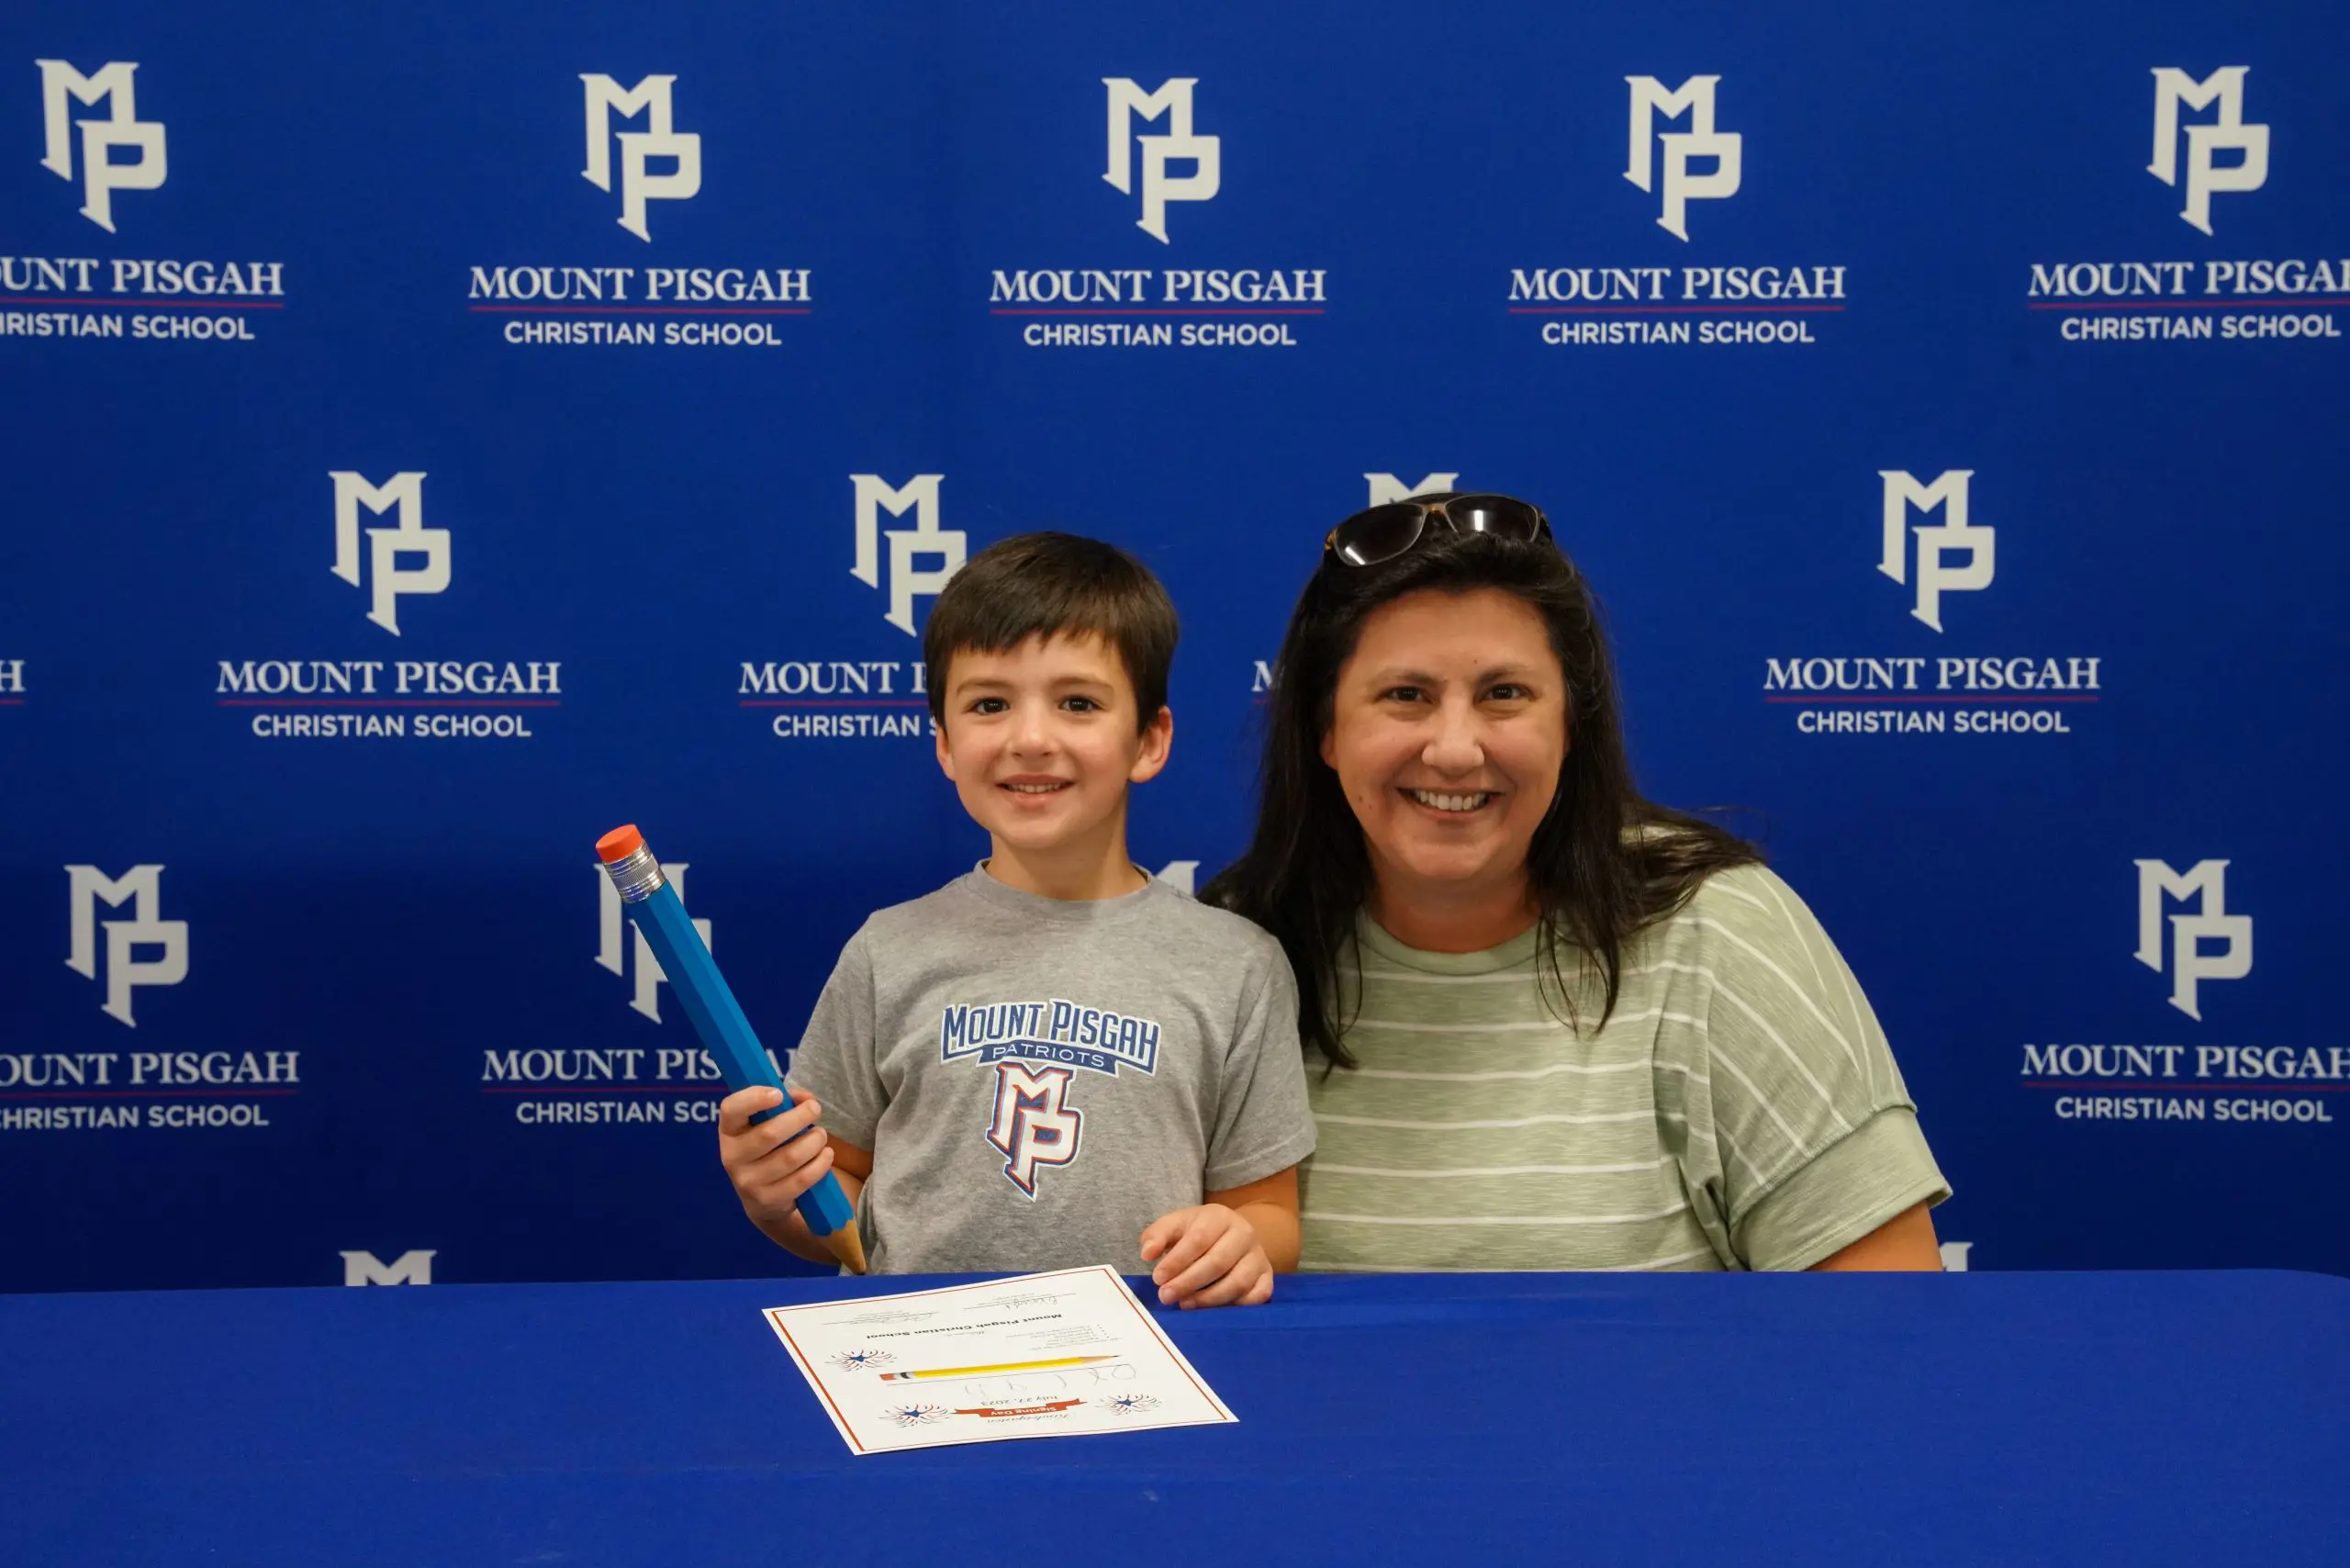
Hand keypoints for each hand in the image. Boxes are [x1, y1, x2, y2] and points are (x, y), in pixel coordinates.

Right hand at [717, 1086, 834, 1235]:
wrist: (761, 1199)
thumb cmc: (767, 1149)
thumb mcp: (766, 1125)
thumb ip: (784, 1104)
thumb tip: (805, 1099)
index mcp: (729, 1131)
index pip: (731, 1109)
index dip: (754, 1098)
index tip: (779, 1094)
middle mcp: (733, 1157)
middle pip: (769, 1134)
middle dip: (800, 1118)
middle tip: (815, 1110)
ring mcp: (748, 1182)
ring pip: (790, 1157)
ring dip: (814, 1141)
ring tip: (820, 1136)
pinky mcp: (768, 1200)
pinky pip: (801, 1179)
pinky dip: (820, 1164)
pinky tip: (825, 1155)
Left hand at [1139, 1204, 1274, 1308]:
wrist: (1232, 1234)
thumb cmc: (1198, 1232)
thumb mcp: (1176, 1225)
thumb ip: (1157, 1235)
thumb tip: (1147, 1253)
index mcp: (1219, 1216)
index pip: (1198, 1239)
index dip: (1177, 1261)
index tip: (1157, 1278)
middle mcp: (1244, 1234)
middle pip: (1217, 1262)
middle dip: (1188, 1282)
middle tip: (1166, 1296)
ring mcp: (1258, 1256)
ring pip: (1238, 1282)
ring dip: (1209, 1299)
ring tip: (1185, 1304)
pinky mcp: (1267, 1276)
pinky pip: (1258, 1295)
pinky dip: (1236, 1306)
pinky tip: (1214, 1311)